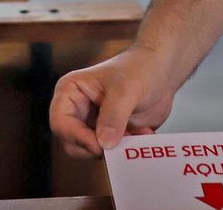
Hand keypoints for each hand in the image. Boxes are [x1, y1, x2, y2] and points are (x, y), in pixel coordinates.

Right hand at [49, 44, 177, 157]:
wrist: (161, 72)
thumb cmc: (139, 69)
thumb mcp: (126, 89)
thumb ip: (114, 115)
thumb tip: (104, 143)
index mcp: (70, 92)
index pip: (61, 123)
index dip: (77, 137)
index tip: (100, 145)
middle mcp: (77, 110)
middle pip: (72, 143)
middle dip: (98, 147)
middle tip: (121, 140)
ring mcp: (93, 124)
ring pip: (92, 152)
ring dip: (116, 149)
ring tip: (135, 133)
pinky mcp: (109, 135)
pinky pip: (112, 153)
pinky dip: (127, 149)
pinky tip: (142, 133)